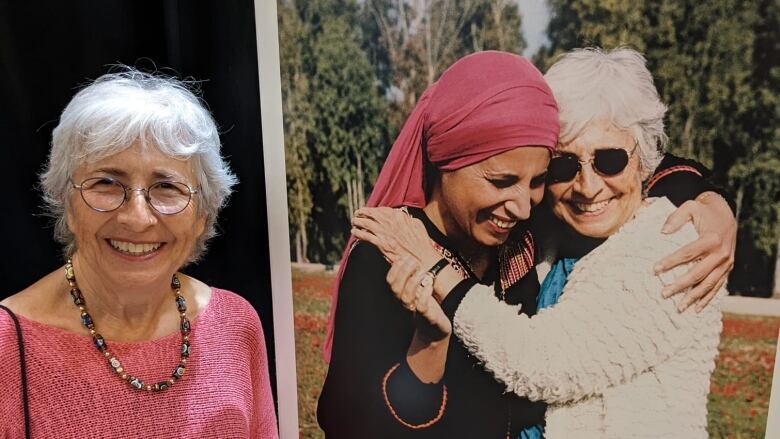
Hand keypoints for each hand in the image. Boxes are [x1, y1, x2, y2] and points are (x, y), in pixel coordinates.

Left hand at [352, 207, 441, 267]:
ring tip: (354, 221)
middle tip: (358, 213)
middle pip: (371, 214)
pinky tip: (355, 232)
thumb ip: (408, 219)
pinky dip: (358, 233)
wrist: (421, 258)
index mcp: (399, 216)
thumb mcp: (417, 225)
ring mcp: (384, 232)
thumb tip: (403, 216)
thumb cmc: (421, 243)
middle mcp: (390, 222)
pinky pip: (366, 236)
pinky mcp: (381, 244)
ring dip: (358, 221)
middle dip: (362, 212)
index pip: (382, 210)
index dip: (374, 210)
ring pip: (366, 223)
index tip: (371, 211)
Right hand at [386, 255, 451, 340]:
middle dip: (404, 272)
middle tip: (414, 261)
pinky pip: (421, 307)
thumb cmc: (427, 307)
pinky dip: (425, 295)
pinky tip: (430, 285)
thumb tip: (406, 257)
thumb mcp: (418, 290)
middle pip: (395, 288)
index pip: (390, 281)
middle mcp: (405, 303)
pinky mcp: (427, 318)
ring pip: (406, 297)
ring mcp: (415, 311)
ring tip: (423, 271)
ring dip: (414, 281)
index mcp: (401, 295)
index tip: (405, 257)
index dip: (395, 268)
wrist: (435, 331)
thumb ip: (411, 277)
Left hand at [655, 192, 735, 311]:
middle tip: (663, 293)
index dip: (671, 262)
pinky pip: (718, 286)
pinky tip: (697, 308)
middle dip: (680, 285)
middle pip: (698, 273)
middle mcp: (721, 253)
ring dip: (694, 297)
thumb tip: (663, 231)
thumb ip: (676, 218)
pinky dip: (708, 298)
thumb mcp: (691, 207)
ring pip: (709, 284)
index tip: (655, 270)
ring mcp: (727, 263)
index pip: (688, 253)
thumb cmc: (704, 211)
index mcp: (711, 239)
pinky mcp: (728, 268)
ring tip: (678, 307)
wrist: (727, 214)